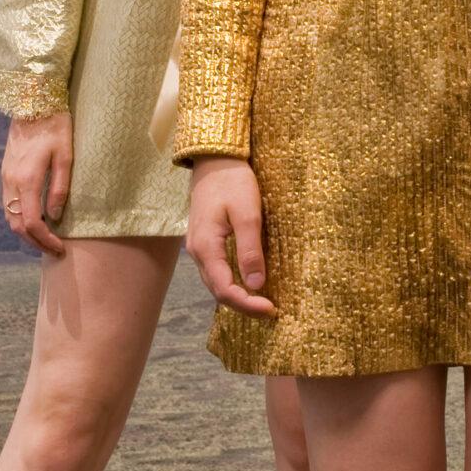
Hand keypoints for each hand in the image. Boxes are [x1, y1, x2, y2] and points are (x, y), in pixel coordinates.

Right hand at [1, 111, 72, 256]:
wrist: (33, 102)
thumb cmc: (55, 126)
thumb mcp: (65, 156)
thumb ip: (59, 188)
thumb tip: (56, 217)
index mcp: (26, 179)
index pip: (32, 222)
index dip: (45, 240)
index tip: (61, 248)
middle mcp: (11, 181)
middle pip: (16, 225)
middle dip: (34, 242)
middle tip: (54, 250)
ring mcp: (5, 177)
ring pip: (9, 216)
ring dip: (26, 232)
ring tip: (46, 239)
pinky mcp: (6, 172)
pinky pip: (9, 204)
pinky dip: (20, 218)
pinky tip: (36, 219)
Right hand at [185, 157, 277, 315]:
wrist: (215, 159)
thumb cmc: (233, 182)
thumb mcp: (248, 214)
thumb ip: (250, 250)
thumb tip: (257, 284)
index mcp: (206, 247)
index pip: (225, 290)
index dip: (247, 304)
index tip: (271, 309)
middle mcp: (198, 252)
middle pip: (218, 291)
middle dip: (243, 305)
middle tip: (270, 311)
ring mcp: (199, 247)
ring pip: (216, 282)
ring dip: (238, 295)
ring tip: (262, 301)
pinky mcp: (205, 240)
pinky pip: (216, 270)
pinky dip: (232, 281)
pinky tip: (249, 281)